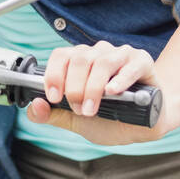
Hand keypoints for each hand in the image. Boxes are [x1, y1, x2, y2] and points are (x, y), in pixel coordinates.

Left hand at [25, 40, 169, 145]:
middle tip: (79, 109)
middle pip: (79, 59)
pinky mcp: (143, 62)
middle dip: (74, 87)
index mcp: (80, 62)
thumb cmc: (111, 118)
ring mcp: (121, 55)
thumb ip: (54, 115)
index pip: (61, 56)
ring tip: (92, 109)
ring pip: (101, 62)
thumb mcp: (77, 121)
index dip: (54, 75)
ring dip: (92, 88)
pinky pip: (129, 66)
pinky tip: (113, 92)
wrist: (145, 125)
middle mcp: (99, 53)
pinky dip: (119, 80)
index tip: (54, 97)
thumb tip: (34, 107)